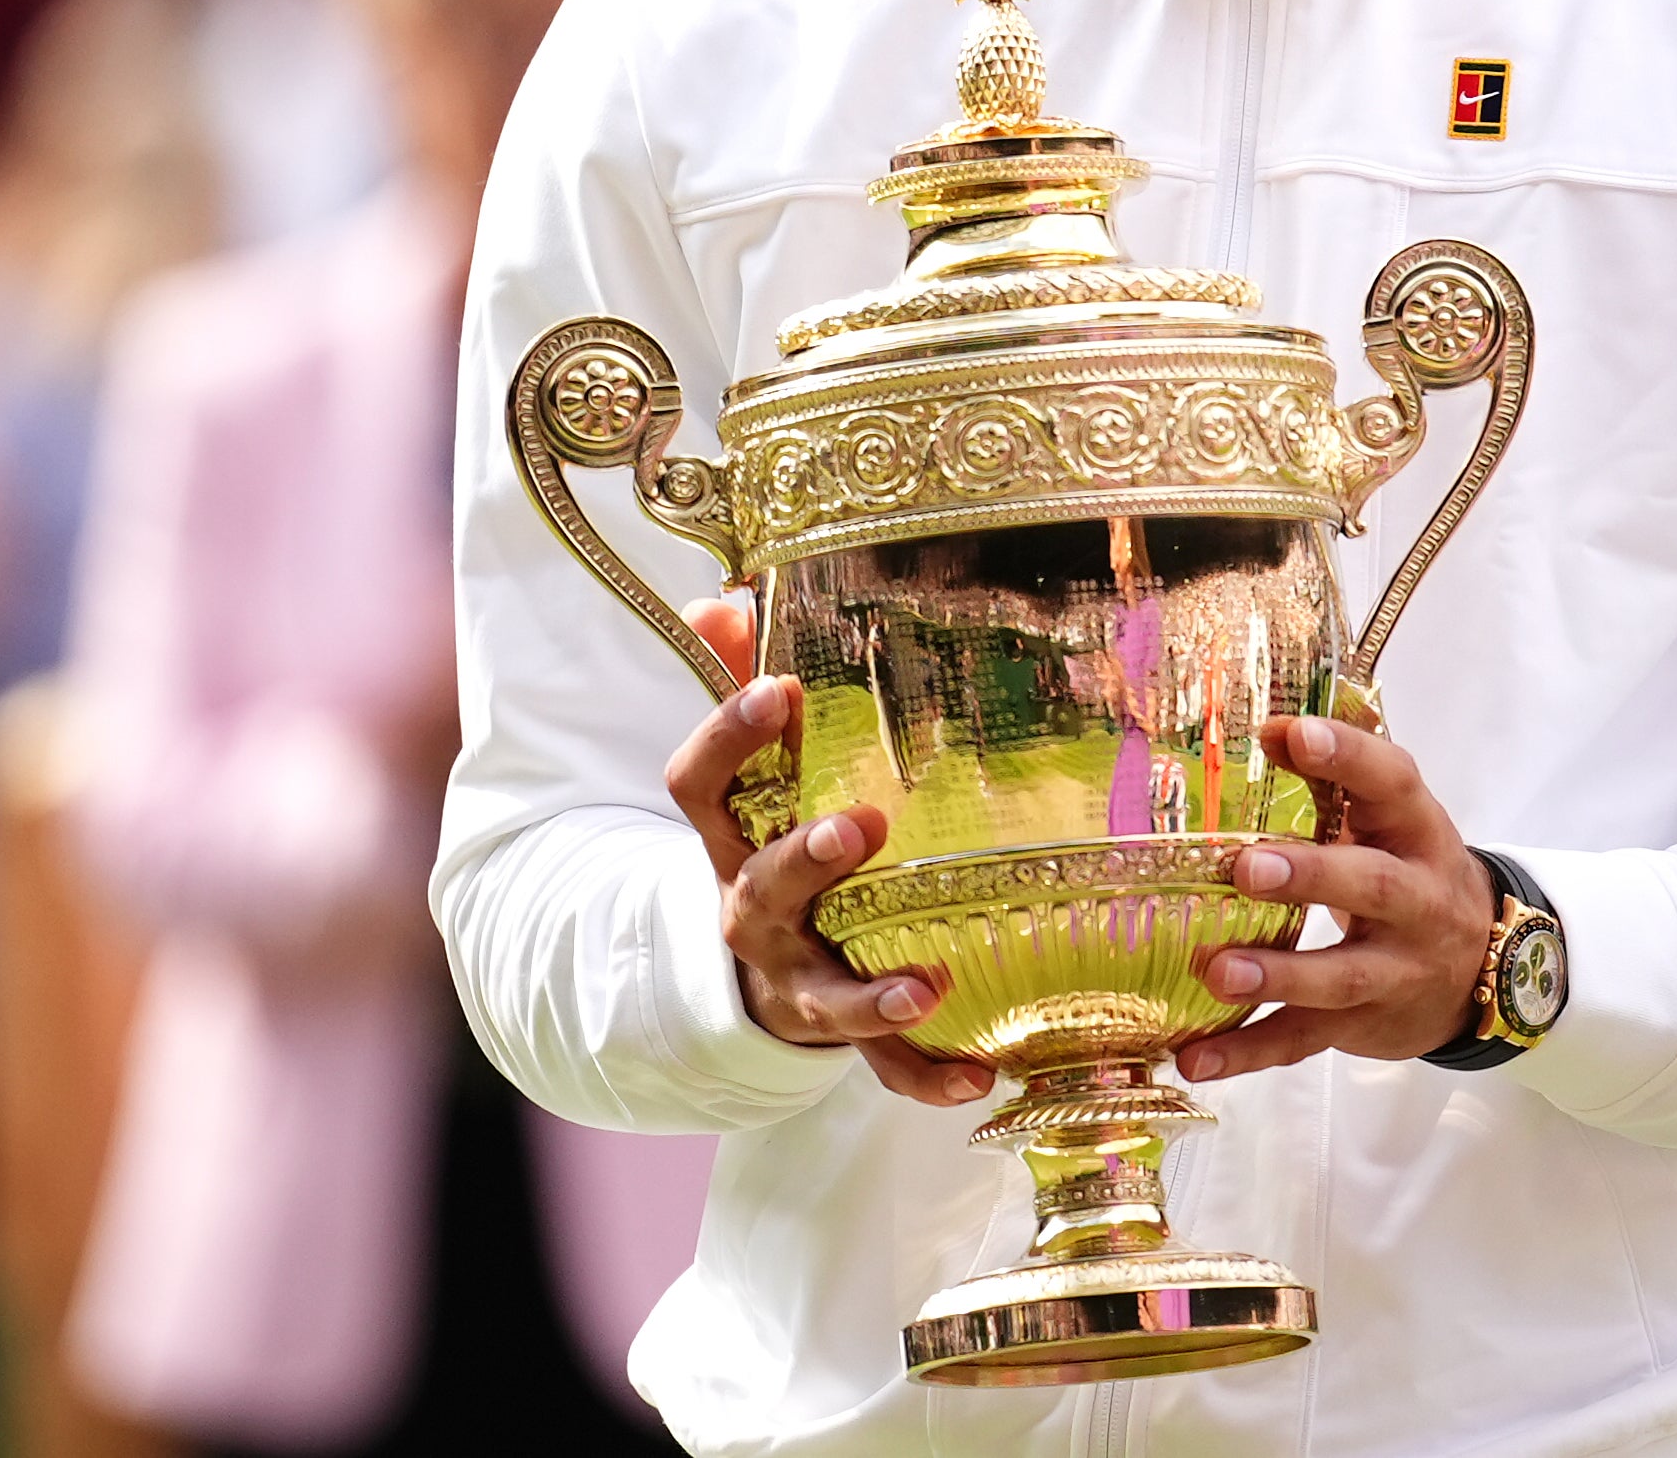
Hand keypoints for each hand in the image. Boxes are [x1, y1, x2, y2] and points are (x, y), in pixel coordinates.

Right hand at [665, 665, 992, 1106]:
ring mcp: (794, 977)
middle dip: (805, 859)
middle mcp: (751, 912)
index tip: (778, 688)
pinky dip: (923, 1073)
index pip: (701, 783)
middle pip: (760, 888)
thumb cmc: (766, 838)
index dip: (728, 734)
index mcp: (730, 837)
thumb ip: (737, 682)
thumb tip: (726, 598)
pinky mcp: (838, 1030)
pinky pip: (878, 1063)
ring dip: (868, 996)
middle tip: (860, 827)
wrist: (747, 967)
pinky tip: (975, 1077)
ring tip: (926, 986)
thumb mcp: (747, 770)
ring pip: (820, 992)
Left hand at [1179, 714, 1497, 1084]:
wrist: (1487, 971)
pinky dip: (1250, 1051)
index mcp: (1418, 832)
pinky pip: (1306, 1040)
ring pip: (1340, 975)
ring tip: (1218, 970)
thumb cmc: (1414, 875)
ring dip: (1278, 975)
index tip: (1294, 734)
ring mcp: (1395, 969)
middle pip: (1371, 886)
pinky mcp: (1364, 1025)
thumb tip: (1270, 725)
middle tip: (1247, 868)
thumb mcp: (1393, 823)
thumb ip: (1339, 776)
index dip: (1349, 756)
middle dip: (1311, 877)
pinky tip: (1196, 1057)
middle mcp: (1417, 900)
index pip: (1392, 784)